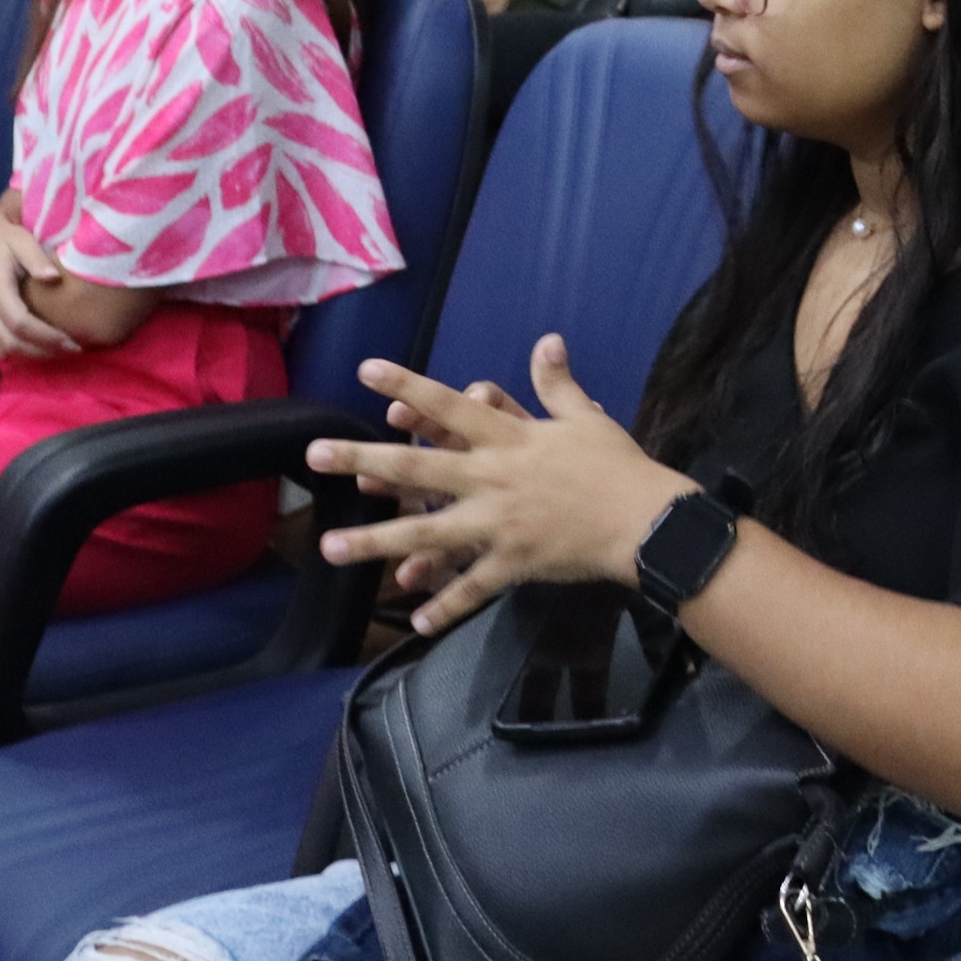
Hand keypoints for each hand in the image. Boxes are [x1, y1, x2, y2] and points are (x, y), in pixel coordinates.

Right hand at [0, 209, 83, 357]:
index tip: (72, 342)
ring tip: (57, 350)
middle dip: (43, 351)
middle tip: (71, 350)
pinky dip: (14, 350)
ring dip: (29, 355)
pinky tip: (35, 345)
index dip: (47, 337)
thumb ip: (36, 258)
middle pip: (10, 342)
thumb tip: (54, 278)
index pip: (20, 323)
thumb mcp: (22, 239)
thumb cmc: (2, 236)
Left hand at [311, 337, 687, 634]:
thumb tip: (547, 341)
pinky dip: (445, 604)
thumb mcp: (586, 417)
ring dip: (375, 540)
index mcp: (510, 438)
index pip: (450, 406)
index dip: (408, 385)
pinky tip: (416, 619)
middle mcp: (493, 478)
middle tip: (315, 456)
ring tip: (330, 547)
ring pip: (427, 533)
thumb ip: (557, 384)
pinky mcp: (512, 563)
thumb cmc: (616, 464)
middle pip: (419, 467)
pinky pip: (471, 587)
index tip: (366, 371)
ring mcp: (498, 524)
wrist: (645, 521)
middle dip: (364, 461)